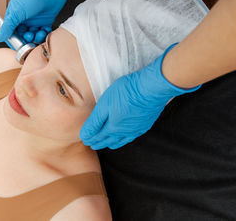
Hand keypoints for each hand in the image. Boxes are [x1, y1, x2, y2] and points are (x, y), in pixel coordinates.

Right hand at [0, 0, 75, 43]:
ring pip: (35, 36)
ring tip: (38, 33)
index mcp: (14, 17)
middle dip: (27, 40)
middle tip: (30, 39)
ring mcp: (36, 20)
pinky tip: (45, 31)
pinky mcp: (46, 20)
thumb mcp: (17, 12)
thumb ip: (8, 27)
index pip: (12, 33)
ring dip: (36, 38)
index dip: (15, 41)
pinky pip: (44, 32)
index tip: (19, 46)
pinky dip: (44, 34)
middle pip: (24, 37)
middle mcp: (24, 19)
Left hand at [80, 44, 199, 149]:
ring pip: (121, 140)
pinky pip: (133, 136)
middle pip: (109, 139)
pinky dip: (126, 139)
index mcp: (113, 127)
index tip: (85, 140)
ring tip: (108, 144)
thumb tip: (85, 135)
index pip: (98, 136)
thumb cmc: (126, 92)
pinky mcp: (145, 124)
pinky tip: (126, 137)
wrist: (151, 89)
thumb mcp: (105, 104)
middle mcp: (124, 132)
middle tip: (93, 145)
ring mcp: (136, 129)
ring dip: (112, 142)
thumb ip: (95, 121)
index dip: (90, 138)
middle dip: (99, 142)